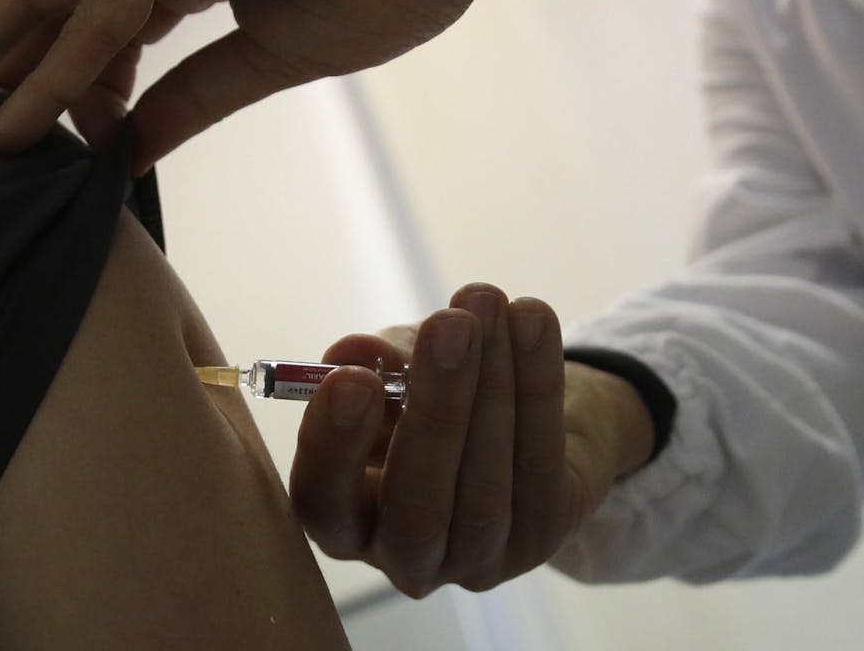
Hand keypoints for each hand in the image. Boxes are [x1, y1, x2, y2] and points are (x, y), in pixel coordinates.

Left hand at [0, 0, 508, 171]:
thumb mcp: (274, 57)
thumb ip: (194, 96)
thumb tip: (129, 148)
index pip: (91, 18)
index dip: (51, 81)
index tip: (28, 144)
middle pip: (45, 1)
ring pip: (50, 0)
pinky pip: (102, 13)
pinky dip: (56, 74)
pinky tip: (16, 126)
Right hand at [290, 283, 653, 596]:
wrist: (527, 420)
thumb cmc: (437, 398)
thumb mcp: (397, 373)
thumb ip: (375, 364)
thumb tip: (353, 352)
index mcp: (349, 521)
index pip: (322, 503)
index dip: (332, 447)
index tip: (352, 378)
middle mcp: (407, 558)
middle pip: (415, 507)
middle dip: (436, 409)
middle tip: (450, 326)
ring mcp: (478, 559)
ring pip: (484, 488)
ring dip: (492, 386)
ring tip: (488, 304)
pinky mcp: (542, 535)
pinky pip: (540, 460)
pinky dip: (538, 384)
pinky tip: (531, 319)